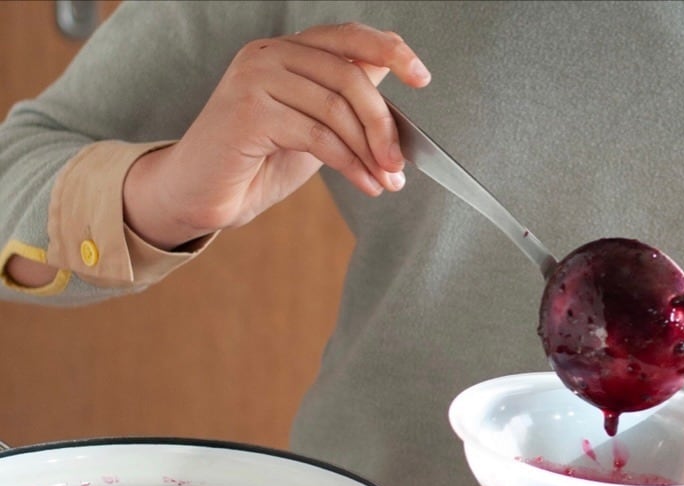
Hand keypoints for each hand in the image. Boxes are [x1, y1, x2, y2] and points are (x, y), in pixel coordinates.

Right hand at [123, 22, 430, 248]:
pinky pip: (319, 136)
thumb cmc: (257, 163)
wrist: (204, 194)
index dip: (390, 50)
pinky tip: (365, 183)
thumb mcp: (312, 128)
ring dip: (370, 151)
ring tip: (385, 180)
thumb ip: (343, 106)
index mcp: (288, 52)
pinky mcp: (250, 113)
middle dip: (383, 125)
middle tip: (399, 163)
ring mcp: (256, 80)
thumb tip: (393, 100)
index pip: (348, 37)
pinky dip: (351, 164)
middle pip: (349, 77)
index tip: (422, 77)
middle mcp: (270, 55)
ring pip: (337, 108)